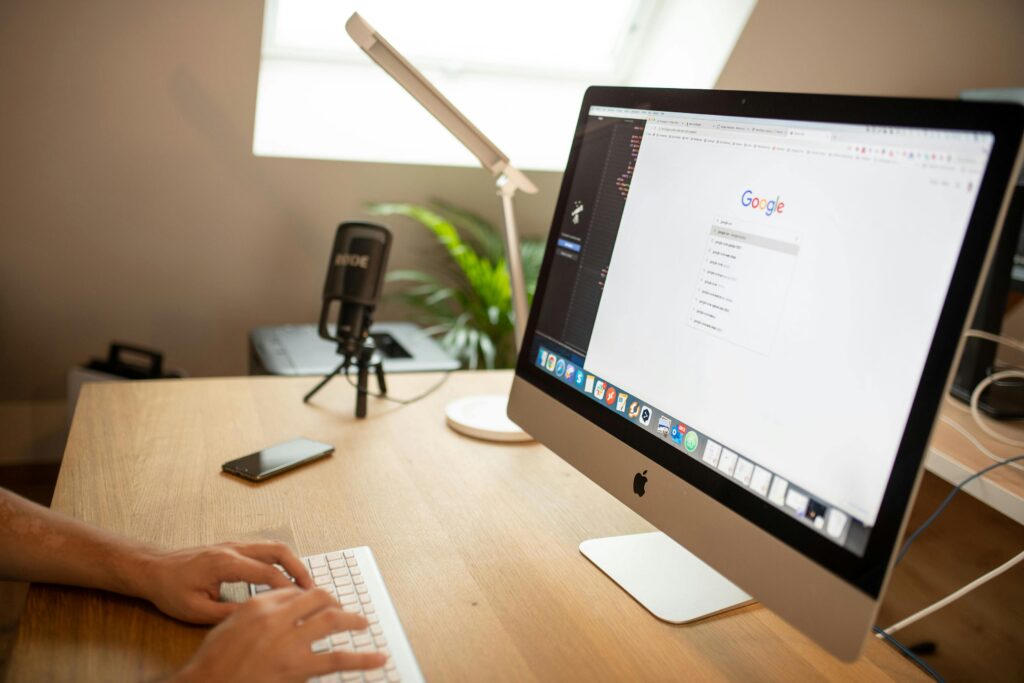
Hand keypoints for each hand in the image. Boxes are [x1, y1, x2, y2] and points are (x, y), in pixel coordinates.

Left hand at [136, 541, 313, 623]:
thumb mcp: (196, 610)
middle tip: (313, 588)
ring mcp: (234, 545)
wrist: (153, 568)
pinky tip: (283, 576)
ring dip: (292, 562)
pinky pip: (264, 549)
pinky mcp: (233, 547)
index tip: (303, 601)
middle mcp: (234, 549)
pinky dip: (280, 561)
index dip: (289, 588)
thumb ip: (229, 612)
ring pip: (273, 547)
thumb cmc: (170, 589)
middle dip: (299, 568)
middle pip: (278, 550)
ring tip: (303, 583)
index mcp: (226, 563)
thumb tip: (257, 617)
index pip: (268, 573)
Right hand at [172, 587, 387, 682]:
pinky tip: (377, 658)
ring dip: (353, 620)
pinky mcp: (298, 667)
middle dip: (333, 602)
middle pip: (317, 598)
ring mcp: (290, 642)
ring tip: (364, 623)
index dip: (309, 598)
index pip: (294, 592)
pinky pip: (336, 659)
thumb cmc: (212, 663)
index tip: (317, 604)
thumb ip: (255, 614)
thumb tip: (279, 609)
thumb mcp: (228, 626)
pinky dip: (361, 659)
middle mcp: (277, 618)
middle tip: (343, 611)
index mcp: (258, 605)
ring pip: (332, 621)